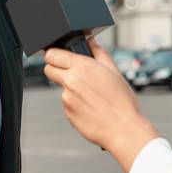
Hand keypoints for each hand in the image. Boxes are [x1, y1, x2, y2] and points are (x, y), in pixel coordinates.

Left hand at [44, 36, 159, 172]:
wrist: (123, 128)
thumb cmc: (122, 101)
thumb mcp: (114, 72)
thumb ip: (100, 54)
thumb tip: (92, 43)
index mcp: (83, 66)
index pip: (53, 55)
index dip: (54, 55)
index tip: (57, 57)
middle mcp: (71, 81)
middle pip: (48, 69)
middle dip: (55, 68)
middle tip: (69, 72)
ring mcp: (67, 98)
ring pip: (62, 88)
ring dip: (72, 90)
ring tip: (93, 97)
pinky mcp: (68, 113)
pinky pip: (68, 105)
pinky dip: (76, 104)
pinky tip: (92, 108)